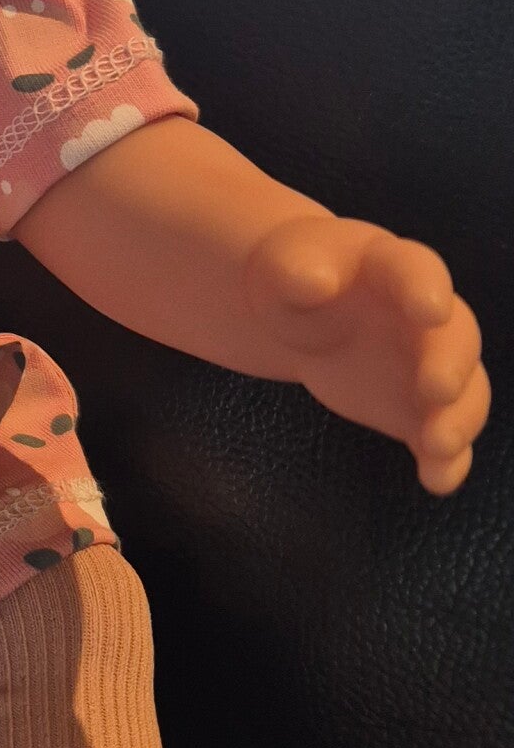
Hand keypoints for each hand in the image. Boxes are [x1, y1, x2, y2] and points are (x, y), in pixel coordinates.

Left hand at [243, 216, 488, 493]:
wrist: (298, 307)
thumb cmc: (297, 276)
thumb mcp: (285, 266)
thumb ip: (298, 272)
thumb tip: (312, 281)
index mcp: (393, 268)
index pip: (417, 271)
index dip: (425, 290)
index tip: (429, 311)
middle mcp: (426, 318)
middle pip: (454, 339)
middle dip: (450, 365)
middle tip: (437, 391)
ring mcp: (428, 364)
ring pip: (463, 392)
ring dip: (458, 419)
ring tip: (438, 446)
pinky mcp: (415, 408)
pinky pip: (439, 435)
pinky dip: (445, 460)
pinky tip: (437, 481)